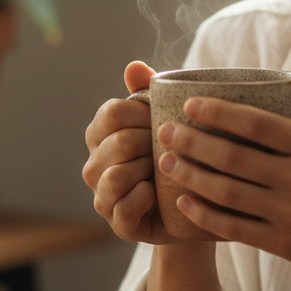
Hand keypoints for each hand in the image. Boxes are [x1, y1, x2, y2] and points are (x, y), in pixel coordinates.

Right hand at [82, 61, 177, 243]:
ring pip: (116, 175)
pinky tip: (160, 193)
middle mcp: (94, 164)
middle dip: (152, 144)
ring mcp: (102, 196)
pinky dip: (146, 197)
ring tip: (166, 171)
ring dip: (148, 171)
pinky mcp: (118, 225)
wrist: (196, 205)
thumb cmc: (179, 154)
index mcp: (101, 133)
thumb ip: (149, 92)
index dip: (144, 113)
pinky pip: (124, 207)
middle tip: (172, 149)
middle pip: (119, 142)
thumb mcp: (168, 120)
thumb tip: (134, 66)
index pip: (113, 112)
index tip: (164, 120)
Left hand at [154, 57, 290, 282]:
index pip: (257, 124)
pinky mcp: (281, 243)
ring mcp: (290, 214)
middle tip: (164, 131)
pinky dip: (205, 215)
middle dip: (192, 142)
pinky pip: (234, 227)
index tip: (189, 104)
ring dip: (190, 176)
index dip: (218, 113)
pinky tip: (182, 201)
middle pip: (233, 157)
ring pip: (227, 192)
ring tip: (165, 162)